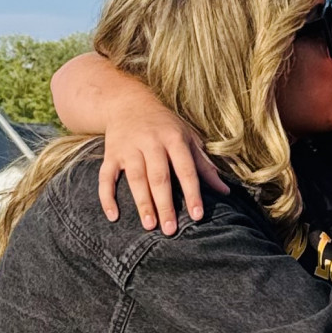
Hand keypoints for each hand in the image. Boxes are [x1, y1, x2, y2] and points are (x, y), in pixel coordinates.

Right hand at [99, 103, 229, 233]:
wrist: (128, 102)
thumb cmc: (165, 125)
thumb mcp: (188, 138)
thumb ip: (204, 165)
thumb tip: (225, 191)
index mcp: (174, 138)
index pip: (186, 169)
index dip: (192, 193)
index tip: (197, 216)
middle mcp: (151, 142)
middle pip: (159, 177)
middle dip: (165, 204)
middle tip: (171, 230)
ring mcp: (129, 148)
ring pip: (135, 178)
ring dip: (142, 203)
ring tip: (149, 226)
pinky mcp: (111, 154)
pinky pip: (106, 177)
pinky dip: (107, 197)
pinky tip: (113, 216)